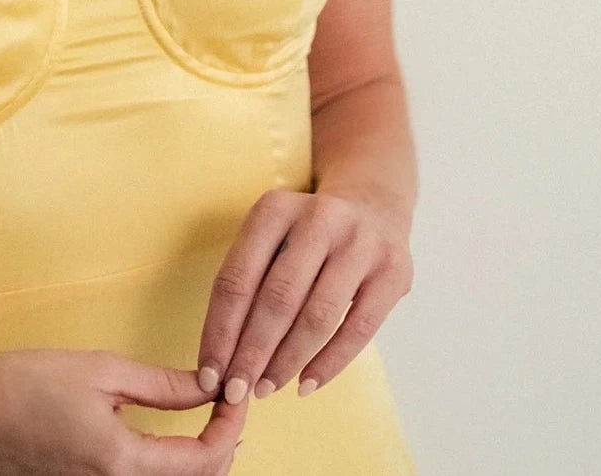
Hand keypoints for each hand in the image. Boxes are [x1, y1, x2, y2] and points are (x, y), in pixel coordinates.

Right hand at [0, 346, 249, 475]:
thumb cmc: (25, 383)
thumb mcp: (101, 369)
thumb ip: (162, 384)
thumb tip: (209, 385)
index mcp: (121, 463)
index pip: (204, 461)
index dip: (230, 426)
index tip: (236, 393)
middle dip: (222, 446)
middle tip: (228, 403)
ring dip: (199, 462)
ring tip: (209, 419)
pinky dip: (168, 468)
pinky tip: (172, 441)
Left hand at [195, 188, 412, 402]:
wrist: (373, 208)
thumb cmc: (306, 236)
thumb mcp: (272, 237)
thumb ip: (248, 284)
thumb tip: (221, 358)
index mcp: (275, 208)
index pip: (237, 278)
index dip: (220, 331)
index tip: (209, 374)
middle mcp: (318, 218)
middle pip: (277, 299)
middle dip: (252, 353)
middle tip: (236, 392)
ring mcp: (360, 243)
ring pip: (317, 316)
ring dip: (287, 362)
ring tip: (267, 389)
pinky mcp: (392, 272)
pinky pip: (357, 330)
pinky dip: (328, 364)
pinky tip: (306, 385)